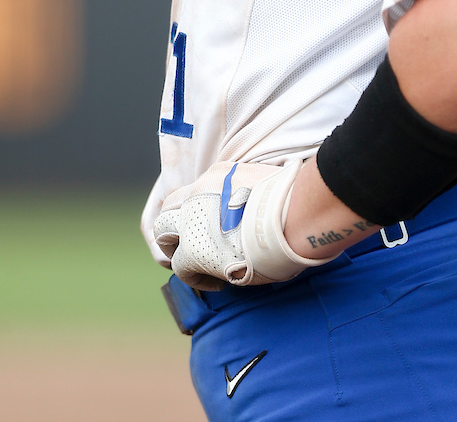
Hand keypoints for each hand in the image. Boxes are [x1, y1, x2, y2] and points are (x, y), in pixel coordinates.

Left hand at [150, 159, 336, 290]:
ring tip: (195, 264)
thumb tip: (269, 198)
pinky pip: (179, 265)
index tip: (214, 224)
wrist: (293, 216)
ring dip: (175, 248)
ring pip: (163, 232)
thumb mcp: (270, 181)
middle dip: (175, 225)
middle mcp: (200, 192)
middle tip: (192, 243)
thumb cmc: (293, 201)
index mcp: (220, 174)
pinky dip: (193, 276)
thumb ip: (257, 188)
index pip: (196, 188)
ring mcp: (193, 219)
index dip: (199, 207)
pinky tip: (215, 283)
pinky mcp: (194, 249)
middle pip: (170, 205)